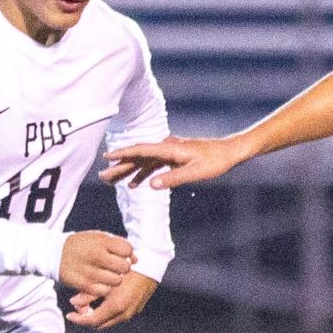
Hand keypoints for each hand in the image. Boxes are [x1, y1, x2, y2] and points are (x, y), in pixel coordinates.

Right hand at [59, 231, 134, 298]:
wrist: (53, 253)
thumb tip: (135, 258)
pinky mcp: (83, 284)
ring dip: (115, 279)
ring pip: (116, 281)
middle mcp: (96, 256)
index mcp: (100, 242)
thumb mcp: (97, 237)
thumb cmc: (81, 245)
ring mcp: (89, 271)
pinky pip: (104, 290)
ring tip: (107, 274)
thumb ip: (117, 244)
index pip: (126, 250)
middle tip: (116, 267)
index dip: (128, 253)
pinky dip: (105, 288)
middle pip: (124, 267)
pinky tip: (100, 282)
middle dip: (123, 268)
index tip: (121, 255)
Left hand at [67, 270, 156, 329]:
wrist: (151, 263)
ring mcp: (132, 312)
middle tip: (79, 307)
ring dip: (98, 315)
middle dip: (87, 318)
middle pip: (100, 324)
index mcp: (116, 306)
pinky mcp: (136, 308)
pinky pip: (118, 316)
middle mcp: (125, 313)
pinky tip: (104, 299)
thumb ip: (89, 293)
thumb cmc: (128, 268)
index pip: (92, 321)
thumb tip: (73, 302)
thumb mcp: (105, 279)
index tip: (69, 314)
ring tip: (90, 302)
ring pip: (109, 320)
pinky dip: (108, 312)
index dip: (79, 320)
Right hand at [101, 135, 251, 190]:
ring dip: (129, 170)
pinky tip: (136, 184)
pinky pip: (154, 165)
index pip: (141, 150)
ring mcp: (169, 152)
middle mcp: (167, 147)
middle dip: (120, 166)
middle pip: (138, 156)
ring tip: (112, 181)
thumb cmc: (215, 161)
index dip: (123, 154)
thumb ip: (173, 178)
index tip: (107, 157)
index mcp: (170, 148)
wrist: (230, 152)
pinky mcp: (174, 157)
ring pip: (144, 161)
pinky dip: (143, 173)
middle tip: (102, 176)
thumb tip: (150, 185)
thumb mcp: (195, 172)